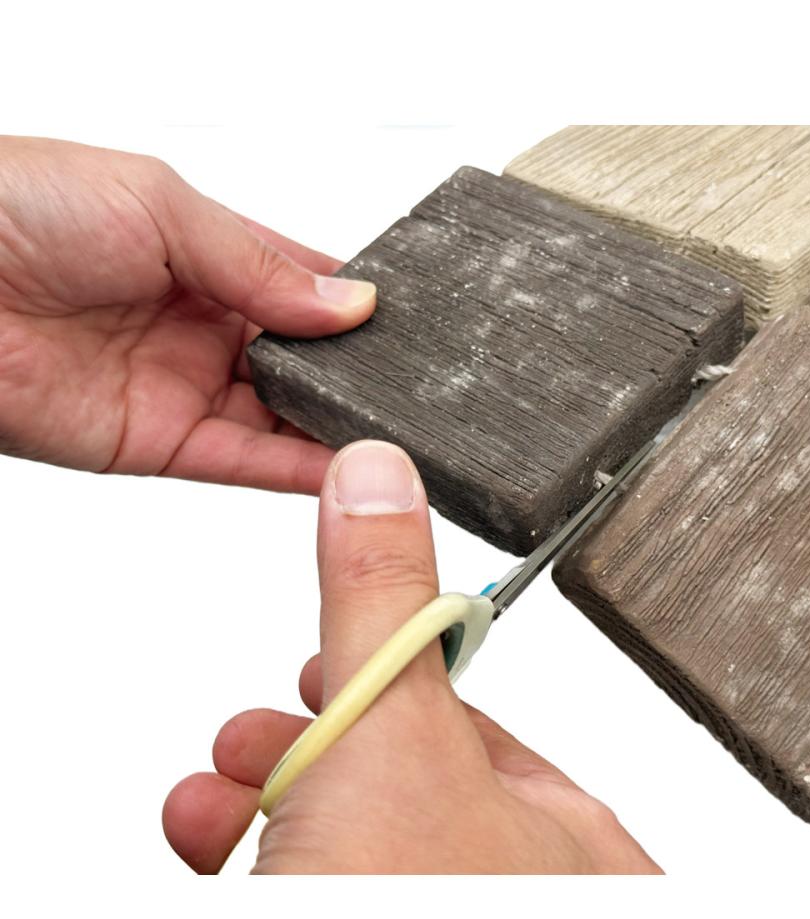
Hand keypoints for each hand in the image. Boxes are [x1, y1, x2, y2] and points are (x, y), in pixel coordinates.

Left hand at [0, 136, 375, 492]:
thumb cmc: (15, 209)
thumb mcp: (160, 206)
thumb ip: (258, 263)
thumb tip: (349, 302)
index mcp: (205, 256)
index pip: (304, 285)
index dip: (355, 302)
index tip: (409, 321)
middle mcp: (201, 325)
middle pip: (304, 359)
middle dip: (354, 370)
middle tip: (417, 382)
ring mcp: (185, 386)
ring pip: (284, 416)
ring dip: (337, 424)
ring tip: (397, 428)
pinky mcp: (161, 444)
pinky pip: (245, 460)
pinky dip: (298, 468)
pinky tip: (345, 463)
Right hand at [163, 440, 661, 872]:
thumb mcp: (390, 741)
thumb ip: (384, 607)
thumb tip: (382, 473)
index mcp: (566, 838)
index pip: (475, 724)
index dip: (385, 684)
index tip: (323, 667)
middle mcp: (520, 902)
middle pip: (398, 786)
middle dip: (303, 747)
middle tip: (255, 739)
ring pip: (350, 847)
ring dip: (262, 806)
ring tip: (212, 800)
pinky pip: (321, 896)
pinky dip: (254, 864)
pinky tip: (208, 850)